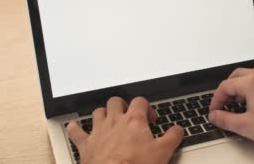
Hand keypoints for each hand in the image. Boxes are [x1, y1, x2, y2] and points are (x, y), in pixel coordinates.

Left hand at [66, 97, 183, 163]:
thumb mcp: (162, 152)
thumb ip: (173, 137)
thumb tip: (179, 130)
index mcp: (134, 120)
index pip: (140, 101)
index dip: (146, 107)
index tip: (150, 119)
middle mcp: (114, 121)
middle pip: (116, 101)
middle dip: (123, 106)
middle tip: (129, 116)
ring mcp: (98, 131)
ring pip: (98, 112)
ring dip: (103, 114)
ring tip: (109, 120)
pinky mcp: (85, 145)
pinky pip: (75, 131)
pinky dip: (75, 128)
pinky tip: (75, 127)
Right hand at [208, 68, 253, 142]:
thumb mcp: (244, 125)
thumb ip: (225, 119)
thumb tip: (215, 116)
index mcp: (252, 82)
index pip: (226, 86)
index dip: (216, 99)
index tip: (215, 111)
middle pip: (237, 75)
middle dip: (227, 89)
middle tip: (223, 103)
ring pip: (250, 74)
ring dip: (240, 85)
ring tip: (237, 102)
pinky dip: (253, 85)